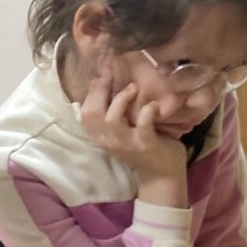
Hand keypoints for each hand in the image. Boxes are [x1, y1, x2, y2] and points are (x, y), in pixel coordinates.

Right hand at [80, 67, 187, 203]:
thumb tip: (110, 86)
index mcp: (101, 136)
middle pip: (92, 113)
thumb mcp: (122, 131)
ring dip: (121, 99)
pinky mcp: (144, 144)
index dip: (92, 91)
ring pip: (111, 119)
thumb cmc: (142, 147)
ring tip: (133, 88)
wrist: (160, 174)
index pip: (85, 112)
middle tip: (113, 74)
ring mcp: (125, 143)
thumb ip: (114, 114)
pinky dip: (148, 112)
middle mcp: (108, 140)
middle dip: (101, 90)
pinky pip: (143, 125)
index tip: (103, 72)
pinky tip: (154, 105)